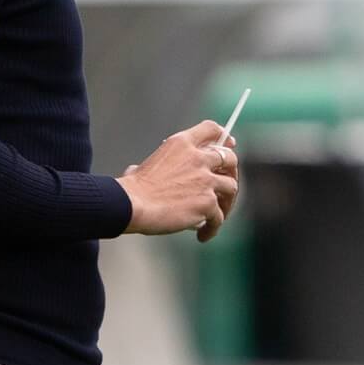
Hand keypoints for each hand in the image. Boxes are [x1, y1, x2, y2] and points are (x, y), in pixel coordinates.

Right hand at [118, 121, 238, 238]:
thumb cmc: (132, 189)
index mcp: (181, 143)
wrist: (131, 205)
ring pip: (231, 187)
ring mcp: (206, 180)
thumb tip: (138, 171)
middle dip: (231, 170)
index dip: (224, 137)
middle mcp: (197, 158)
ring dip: (226, 201)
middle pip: (230, 158)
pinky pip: (219, 216)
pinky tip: (202, 235)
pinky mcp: (208, 202)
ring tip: (215, 215)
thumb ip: (156, 166)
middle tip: (226, 182)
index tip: (230, 144)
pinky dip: (212, 227)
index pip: (211, 129)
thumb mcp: (146, 163)